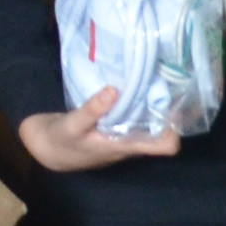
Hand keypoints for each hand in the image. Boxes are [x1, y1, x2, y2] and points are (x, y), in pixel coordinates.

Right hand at [17, 86, 184, 172]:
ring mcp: (124, 136)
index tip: (179, 104)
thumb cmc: (60, 141)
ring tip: (163, 76)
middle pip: (163, 132)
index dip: (176, 129)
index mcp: (125, 146)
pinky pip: (138, 117)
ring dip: (158, 105)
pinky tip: (141, 82)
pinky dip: (142, 103)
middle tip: (177, 80)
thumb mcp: (72, 125)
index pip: (164, 147)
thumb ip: (92, 110)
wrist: (45, 148)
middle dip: (171, 110)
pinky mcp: (116, 128)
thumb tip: (114, 90)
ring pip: (151, 123)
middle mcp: (130, 143)